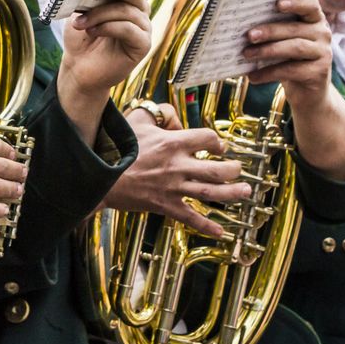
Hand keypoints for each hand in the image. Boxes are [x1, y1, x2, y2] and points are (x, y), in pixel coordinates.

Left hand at [58, 0, 158, 101]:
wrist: (78, 68)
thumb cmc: (82, 35)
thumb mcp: (81, 7)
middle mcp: (139, 9)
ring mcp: (143, 27)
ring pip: (126, 10)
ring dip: (100, 14)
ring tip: (80, 22)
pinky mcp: (142, 44)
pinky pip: (127, 29)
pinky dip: (106, 28)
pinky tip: (91, 31)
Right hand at [102, 105, 250, 237]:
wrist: (100, 176)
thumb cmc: (117, 147)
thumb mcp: (136, 119)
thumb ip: (158, 113)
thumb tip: (174, 117)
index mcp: (172, 143)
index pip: (207, 138)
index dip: (218, 141)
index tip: (219, 146)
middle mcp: (177, 166)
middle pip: (217, 169)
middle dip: (233, 170)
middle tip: (238, 169)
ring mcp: (173, 187)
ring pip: (210, 193)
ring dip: (232, 194)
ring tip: (245, 192)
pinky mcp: (165, 205)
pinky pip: (190, 218)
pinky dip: (206, 226)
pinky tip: (221, 230)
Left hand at [242, 0, 333, 111]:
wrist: (307, 90)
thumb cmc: (288, 58)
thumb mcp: (281, 41)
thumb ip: (271, 30)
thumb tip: (239, 26)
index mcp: (313, 19)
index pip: (310, 4)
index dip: (296, 2)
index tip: (278, 3)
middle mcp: (322, 33)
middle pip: (295, 28)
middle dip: (270, 31)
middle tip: (249, 35)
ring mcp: (323, 53)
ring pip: (294, 48)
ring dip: (267, 51)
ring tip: (246, 54)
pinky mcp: (319, 72)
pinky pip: (291, 70)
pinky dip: (269, 73)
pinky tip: (253, 76)